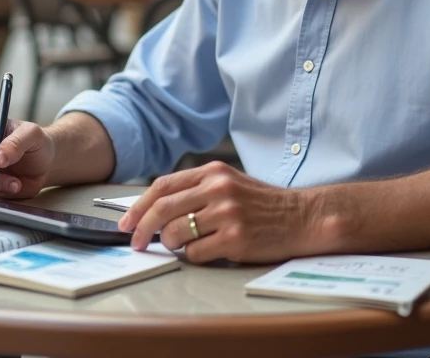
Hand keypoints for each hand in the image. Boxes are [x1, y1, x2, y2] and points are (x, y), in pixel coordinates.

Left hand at [118, 161, 314, 263]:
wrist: (302, 216)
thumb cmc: (262, 204)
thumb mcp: (229, 183)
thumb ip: (196, 191)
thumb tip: (154, 211)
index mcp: (212, 172)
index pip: (162, 186)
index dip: (139, 206)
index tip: (127, 222)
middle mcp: (218, 189)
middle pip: (163, 209)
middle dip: (142, 229)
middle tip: (136, 243)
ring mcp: (227, 214)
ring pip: (176, 233)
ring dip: (170, 245)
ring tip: (181, 246)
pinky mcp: (236, 239)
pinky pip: (196, 253)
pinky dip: (193, 257)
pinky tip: (206, 252)